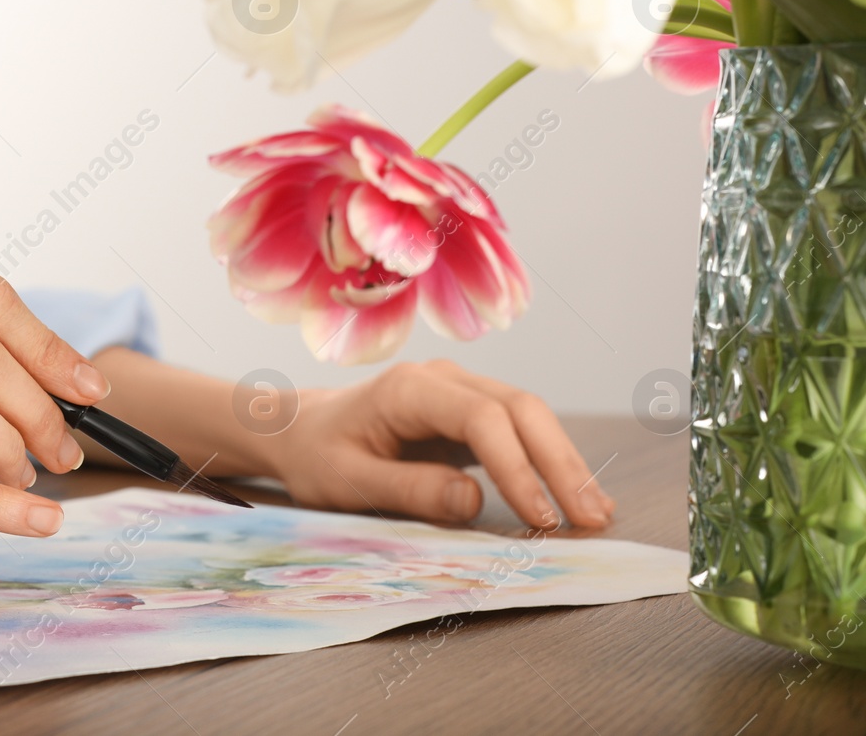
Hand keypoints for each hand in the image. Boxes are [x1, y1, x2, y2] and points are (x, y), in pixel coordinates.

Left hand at [265, 359, 614, 528]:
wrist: (301, 430)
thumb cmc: (318, 455)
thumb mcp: (349, 482)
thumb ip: (409, 490)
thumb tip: (473, 501)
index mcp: (409, 389)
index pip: (482, 419)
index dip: (517, 467)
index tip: (541, 517)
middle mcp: (443, 379)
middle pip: (520, 408)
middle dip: (560, 463)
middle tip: (593, 519)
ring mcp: (460, 390)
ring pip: (529, 415)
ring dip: (564, 462)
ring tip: (598, 513)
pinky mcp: (469, 412)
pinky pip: (519, 430)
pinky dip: (549, 461)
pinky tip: (575, 495)